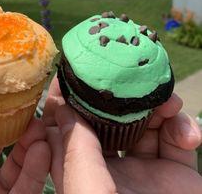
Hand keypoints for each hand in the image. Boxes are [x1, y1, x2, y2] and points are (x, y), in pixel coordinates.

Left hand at [44, 77, 201, 193]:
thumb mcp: (88, 191)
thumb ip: (75, 151)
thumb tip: (62, 109)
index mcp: (83, 172)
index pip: (70, 127)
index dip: (70, 98)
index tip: (74, 70)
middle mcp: (111, 167)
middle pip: (111, 117)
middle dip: (122, 96)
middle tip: (131, 77)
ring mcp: (144, 169)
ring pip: (147, 121)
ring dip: (159, 106)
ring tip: (169, 103)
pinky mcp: (176, 174)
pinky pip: (177, 139)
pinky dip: (184, 128)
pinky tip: (189, 135)